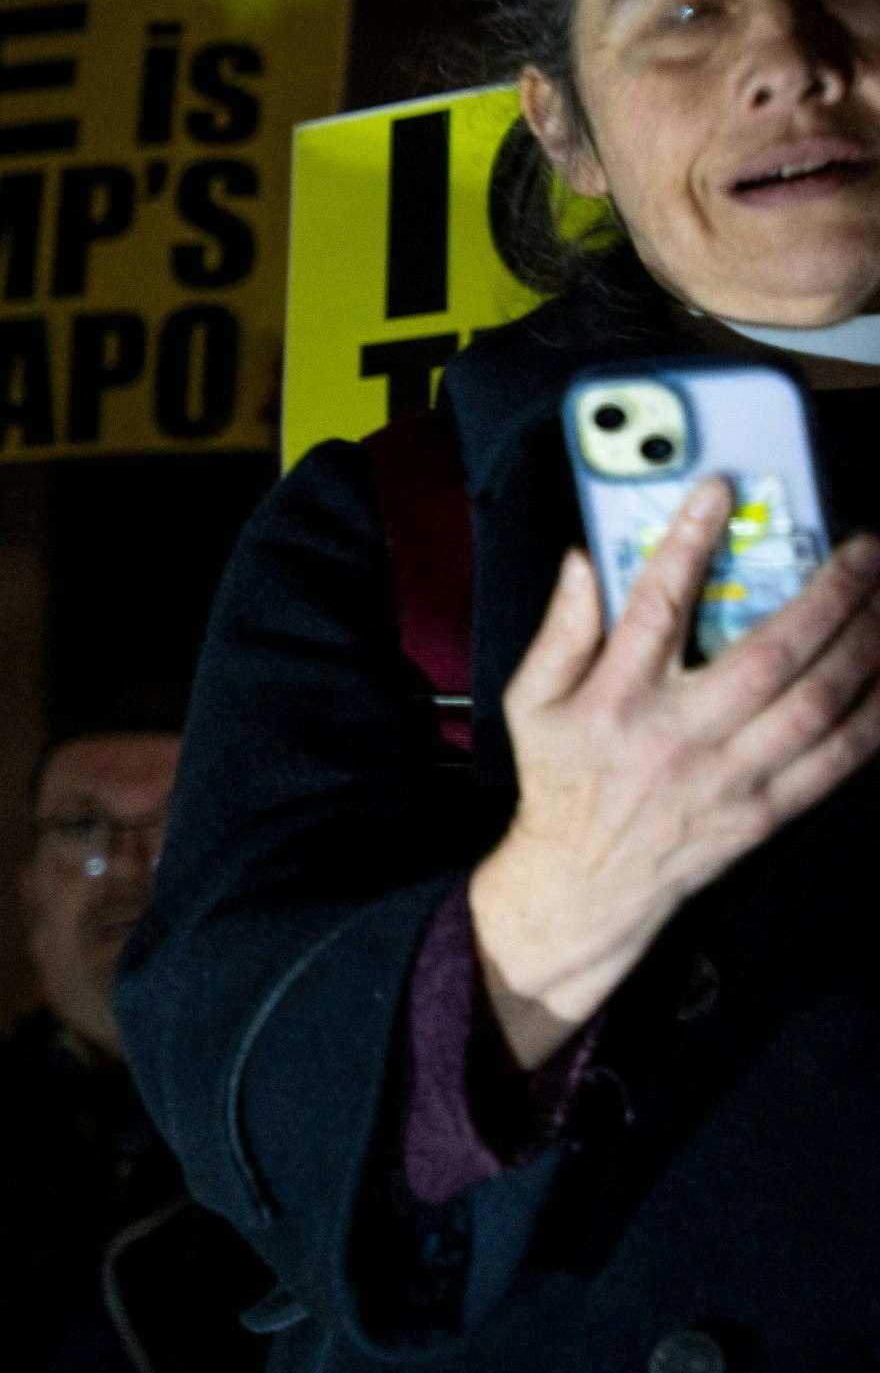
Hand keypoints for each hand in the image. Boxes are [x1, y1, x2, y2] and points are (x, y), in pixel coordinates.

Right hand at [471, 483, 879, 1065]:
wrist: (584, 883)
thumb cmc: (563, 780)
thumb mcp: (528, 704)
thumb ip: (559, 632)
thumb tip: (582, 563)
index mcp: (613, 702)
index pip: (654, 606)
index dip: (689, 541)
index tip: (720, 489)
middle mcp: (675, 736)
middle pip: (769, 652)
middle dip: (829, 592)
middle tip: (865, 547)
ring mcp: (728, 776)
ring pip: (818, 700)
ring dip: (867, 641)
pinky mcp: (766, 809)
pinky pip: (839, 757)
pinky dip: (878, 713)